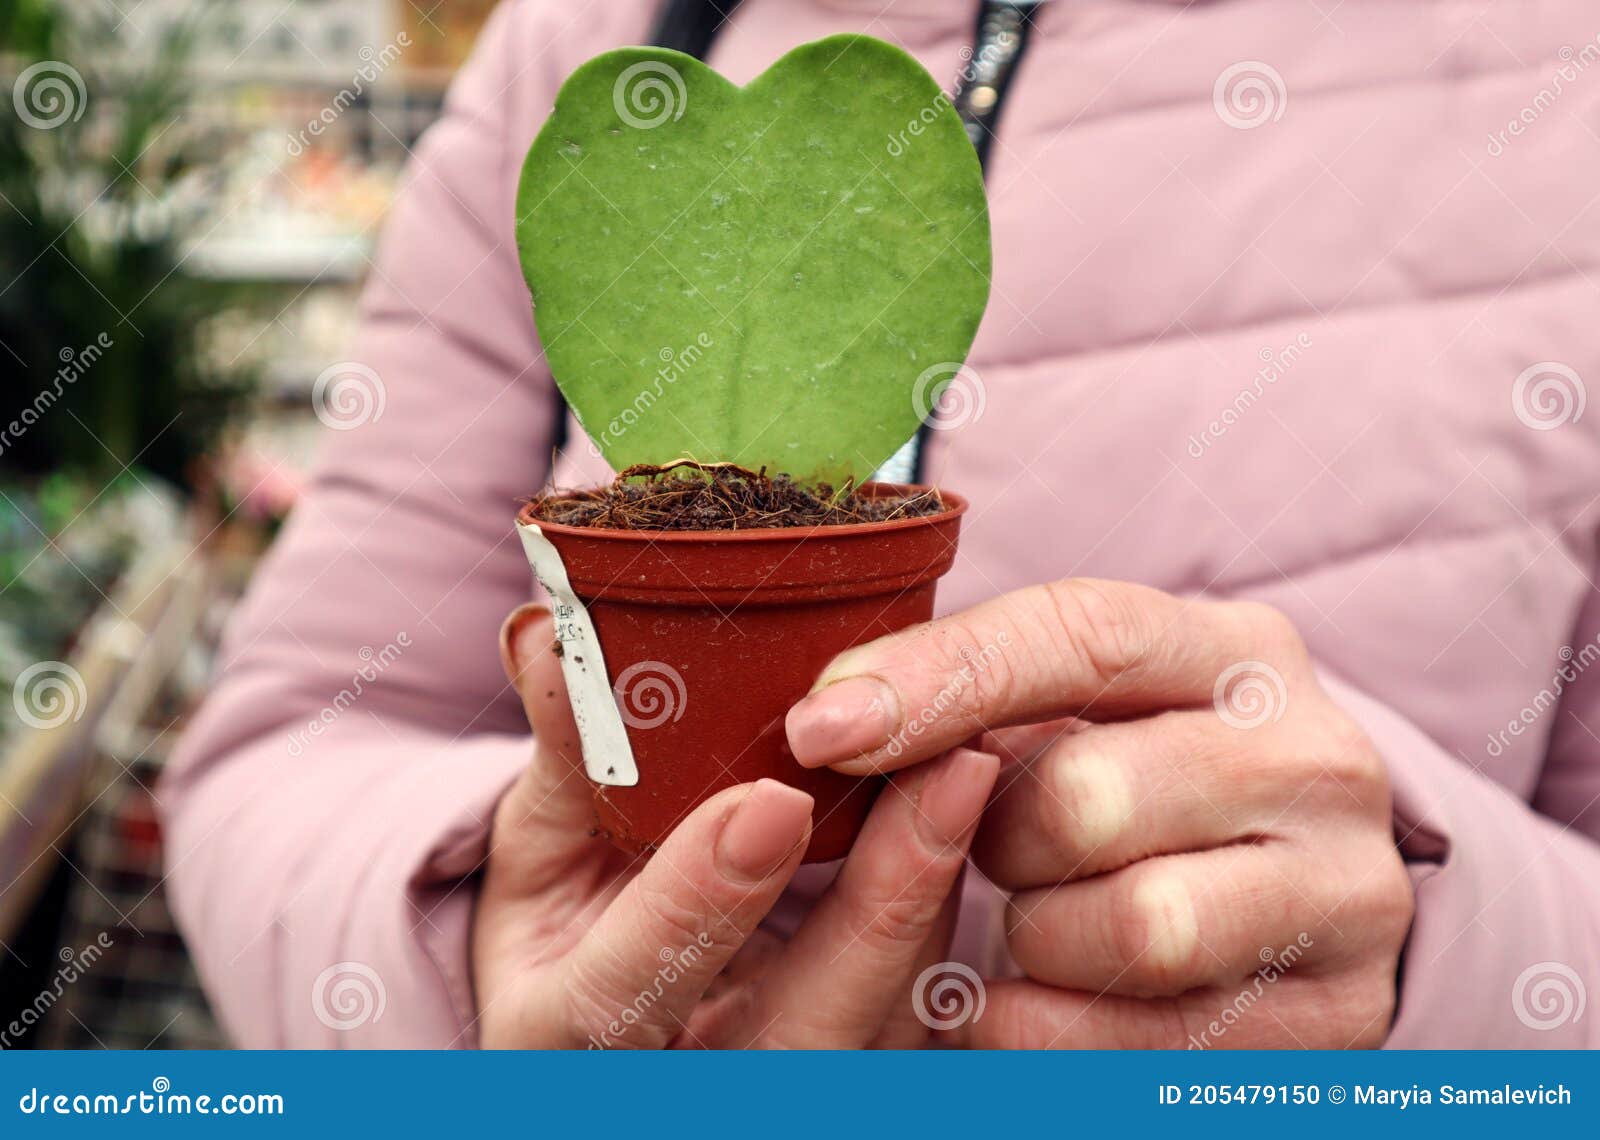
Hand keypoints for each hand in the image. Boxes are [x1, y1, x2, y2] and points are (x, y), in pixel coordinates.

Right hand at [471, 603, 999, 1048]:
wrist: (599, 998)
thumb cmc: (561, 914)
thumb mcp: (537, 840)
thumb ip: (561, 753)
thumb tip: (549, 634)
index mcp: (558, 1039)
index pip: (621, 995)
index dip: (695, 906)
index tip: (769, 800)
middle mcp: (679, 1084)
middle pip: (799, 1040)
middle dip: (882, 906)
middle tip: (950, 770)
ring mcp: (774, 1083)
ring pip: (883, 1027)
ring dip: (936, 895)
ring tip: (975, 764)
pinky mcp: (849, 1058)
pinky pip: (920, 1009)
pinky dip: (946, 907)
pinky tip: (971, 807)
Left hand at [784, 579, 1414, 1048]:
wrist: (1310, 889)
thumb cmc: (1148, 778)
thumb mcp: (1088, 712)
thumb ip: (981, 698)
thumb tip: (826, 722)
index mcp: (1239, 653)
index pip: (1083, 637)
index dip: (940, 679)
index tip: (818, 729)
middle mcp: (1314, 758)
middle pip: (1090, 797)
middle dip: (999, 840)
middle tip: (994, 849)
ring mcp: (1346, 889)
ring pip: (1134, 928)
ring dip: (1034, 940)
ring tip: (1028, 924)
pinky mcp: (1341, 1012)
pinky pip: (1153, 1044)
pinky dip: (1050, 1033)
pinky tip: (1016, 1007)